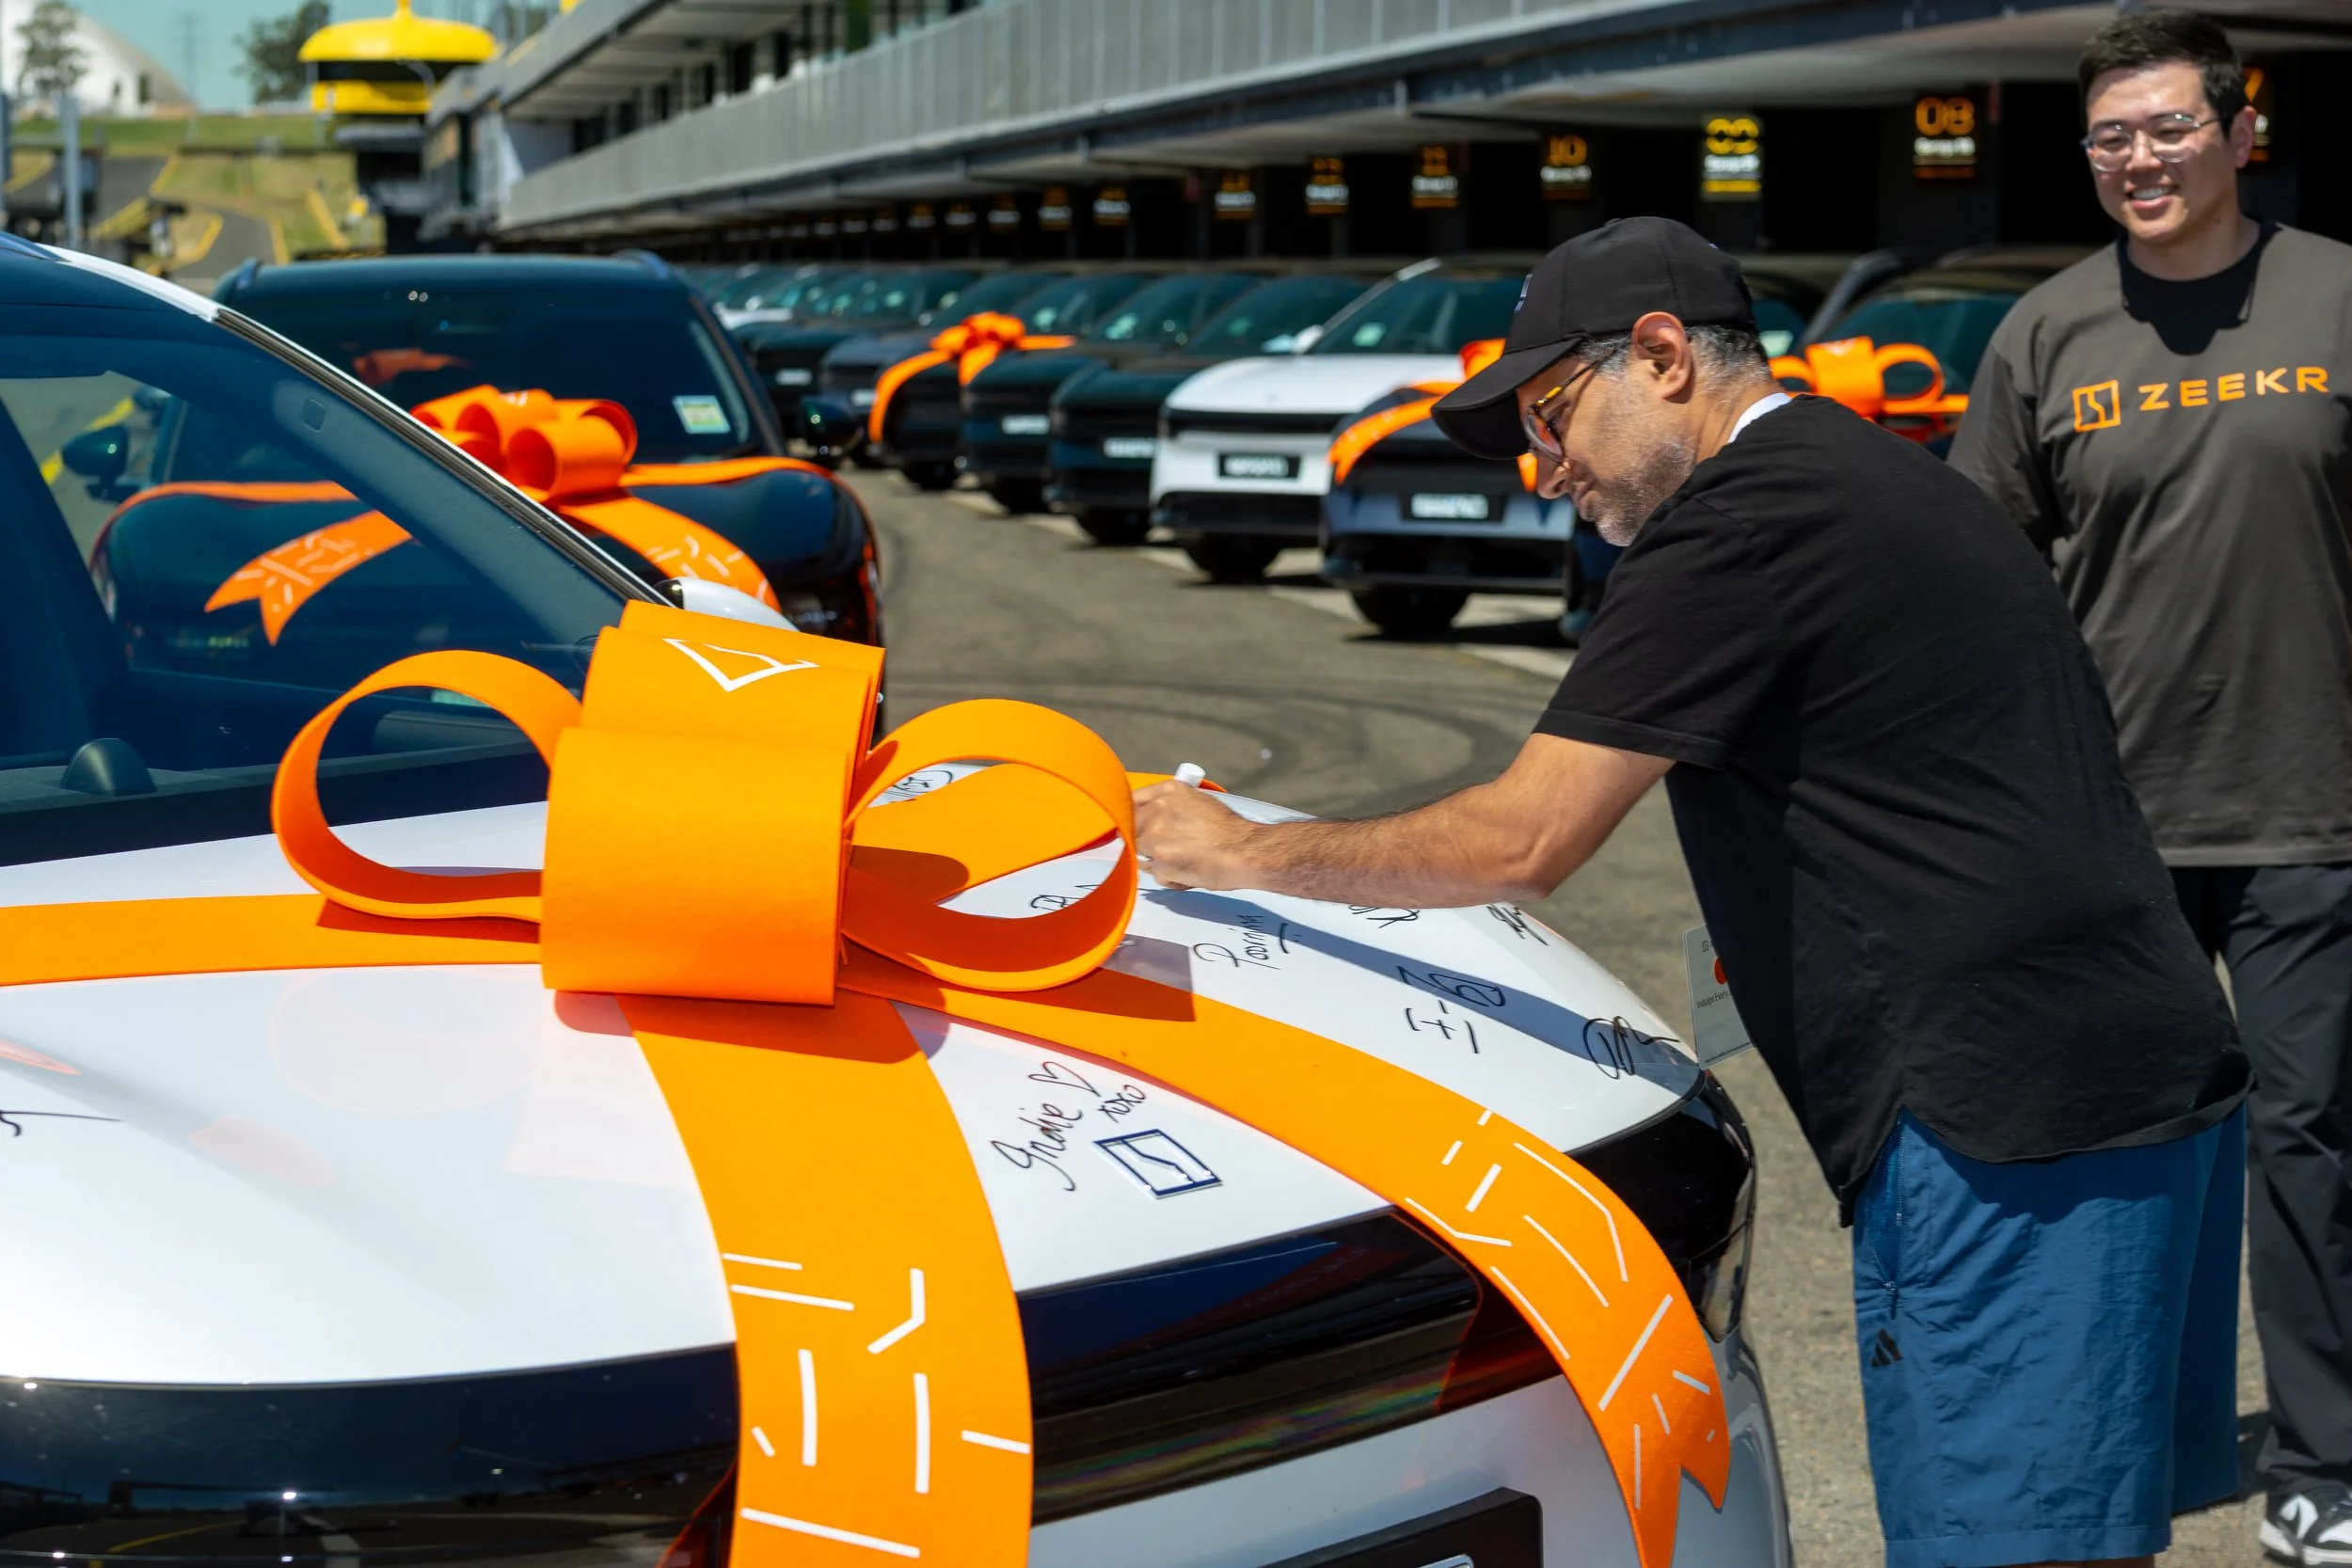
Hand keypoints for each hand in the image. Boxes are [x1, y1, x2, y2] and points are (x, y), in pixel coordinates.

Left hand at [1133, 780, 1258, 890]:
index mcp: (1168, 791)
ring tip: (1183, 861)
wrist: (1245, 851)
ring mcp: (1155, 836)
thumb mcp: (1197, 802)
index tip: (1133, 827)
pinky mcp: (1160, 861)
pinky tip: (1188, 872)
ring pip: (1140, 854)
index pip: (1130, 801)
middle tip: (1168, 849)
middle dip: (1144, 843)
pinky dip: (1169, 877)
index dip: (1130, 817)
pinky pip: (1155, 874)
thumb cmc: (1228, 830)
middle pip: (1131, 829)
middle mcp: (1157, 809)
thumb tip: (1151, 817)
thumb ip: (1170, 807)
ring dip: (1156, 862)